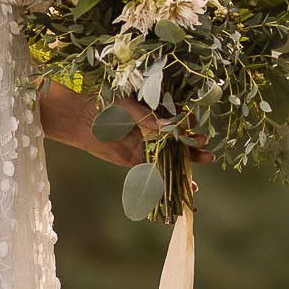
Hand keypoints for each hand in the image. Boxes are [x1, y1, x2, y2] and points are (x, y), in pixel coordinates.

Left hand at [93, 100, 215, 174]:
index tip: (192, 121)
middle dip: (193, 142)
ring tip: (206, 159)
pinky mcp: (137, 162)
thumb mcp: (128, 106)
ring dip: (189, 160)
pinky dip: (171, 178)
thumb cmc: (105, 105)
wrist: (82, 120)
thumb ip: (147, 117)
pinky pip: (157, 171)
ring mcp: (147, 147)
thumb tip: (169, 126)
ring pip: (172, 155)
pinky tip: (188, 184)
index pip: (176, 118)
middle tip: (204, 145)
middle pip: (179, 139)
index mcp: (154, 113)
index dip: (187, 121)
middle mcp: (154, 131)